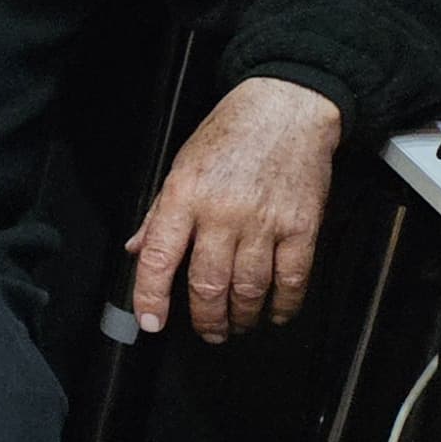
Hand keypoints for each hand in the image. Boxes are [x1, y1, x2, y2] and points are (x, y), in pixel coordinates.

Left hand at [130, 77, 344, 341]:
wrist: (286, 110)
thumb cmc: (230, 135)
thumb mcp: (180, 166)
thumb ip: (159, 213)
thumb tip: (139, 251)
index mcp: (184, 197)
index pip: (159, 257)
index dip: (151, 296)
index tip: (151, 322)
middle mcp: (222, 213)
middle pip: (208, 284)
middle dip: (205, 319)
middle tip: (207, 332)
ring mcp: (264, 222)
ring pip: (249, 288)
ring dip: (242, 317)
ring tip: (237, 325)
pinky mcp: (302, 227)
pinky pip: (292, 278)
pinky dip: (283, 304)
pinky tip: (275, 313)